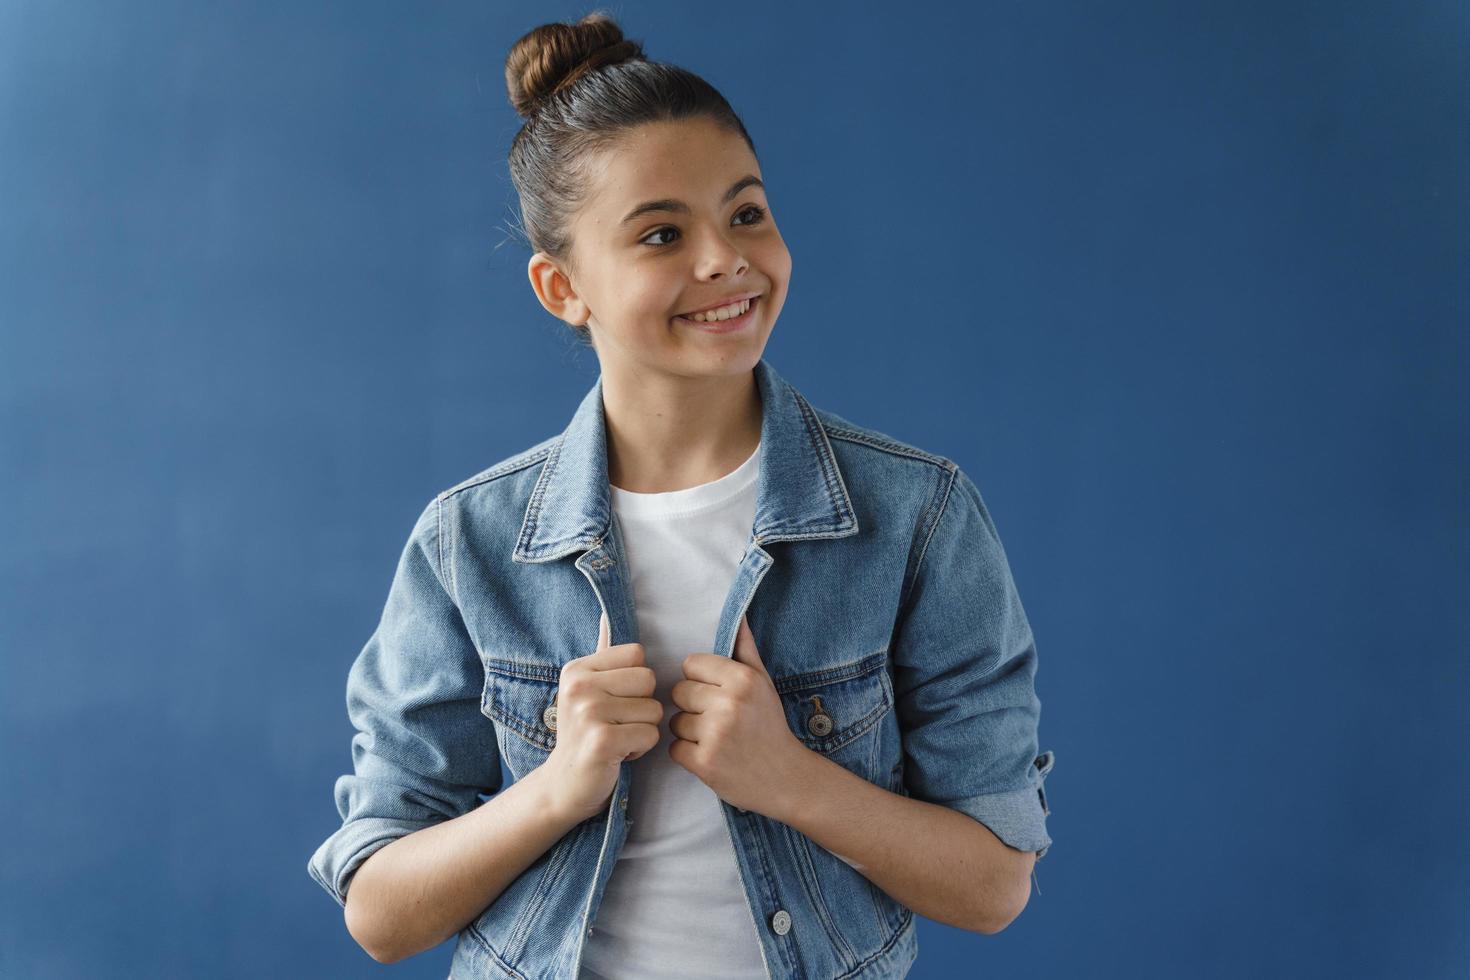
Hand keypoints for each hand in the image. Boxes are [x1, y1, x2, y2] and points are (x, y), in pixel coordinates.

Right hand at [542, 609, 663, 822]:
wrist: (564, 784)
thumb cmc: (585, 734)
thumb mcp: (586, 690)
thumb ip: (602, 658)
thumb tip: (606, 617)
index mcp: (577, 669)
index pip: (638, 654)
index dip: (636, 681)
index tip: (615, 701)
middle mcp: (579, 686)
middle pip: (649, 680)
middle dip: (643, 706)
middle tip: (617, 724)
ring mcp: (588, 713)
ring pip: (654, 710)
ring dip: (642, 730)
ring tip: (617, 739)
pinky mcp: (602, 741)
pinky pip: (650, 735)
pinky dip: (640, 749)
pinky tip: (618, 754)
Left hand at [668, 614, 808, 815]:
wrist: (786, 777)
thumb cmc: (770, 726)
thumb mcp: (764, 683)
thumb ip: (746, 649)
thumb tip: (740, 616)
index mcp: (742, 679)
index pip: (690, 665)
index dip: (701, 681)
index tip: (717, 695)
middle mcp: (728, 704)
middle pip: (679, 692)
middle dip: (693, 706)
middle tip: (718, 721)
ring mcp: (715, 735)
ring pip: (674, 721)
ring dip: (689, 732)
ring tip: (716, 739)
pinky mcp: (704, 763)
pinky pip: (673, 748)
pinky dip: (687, 755)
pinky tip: (711, 756)